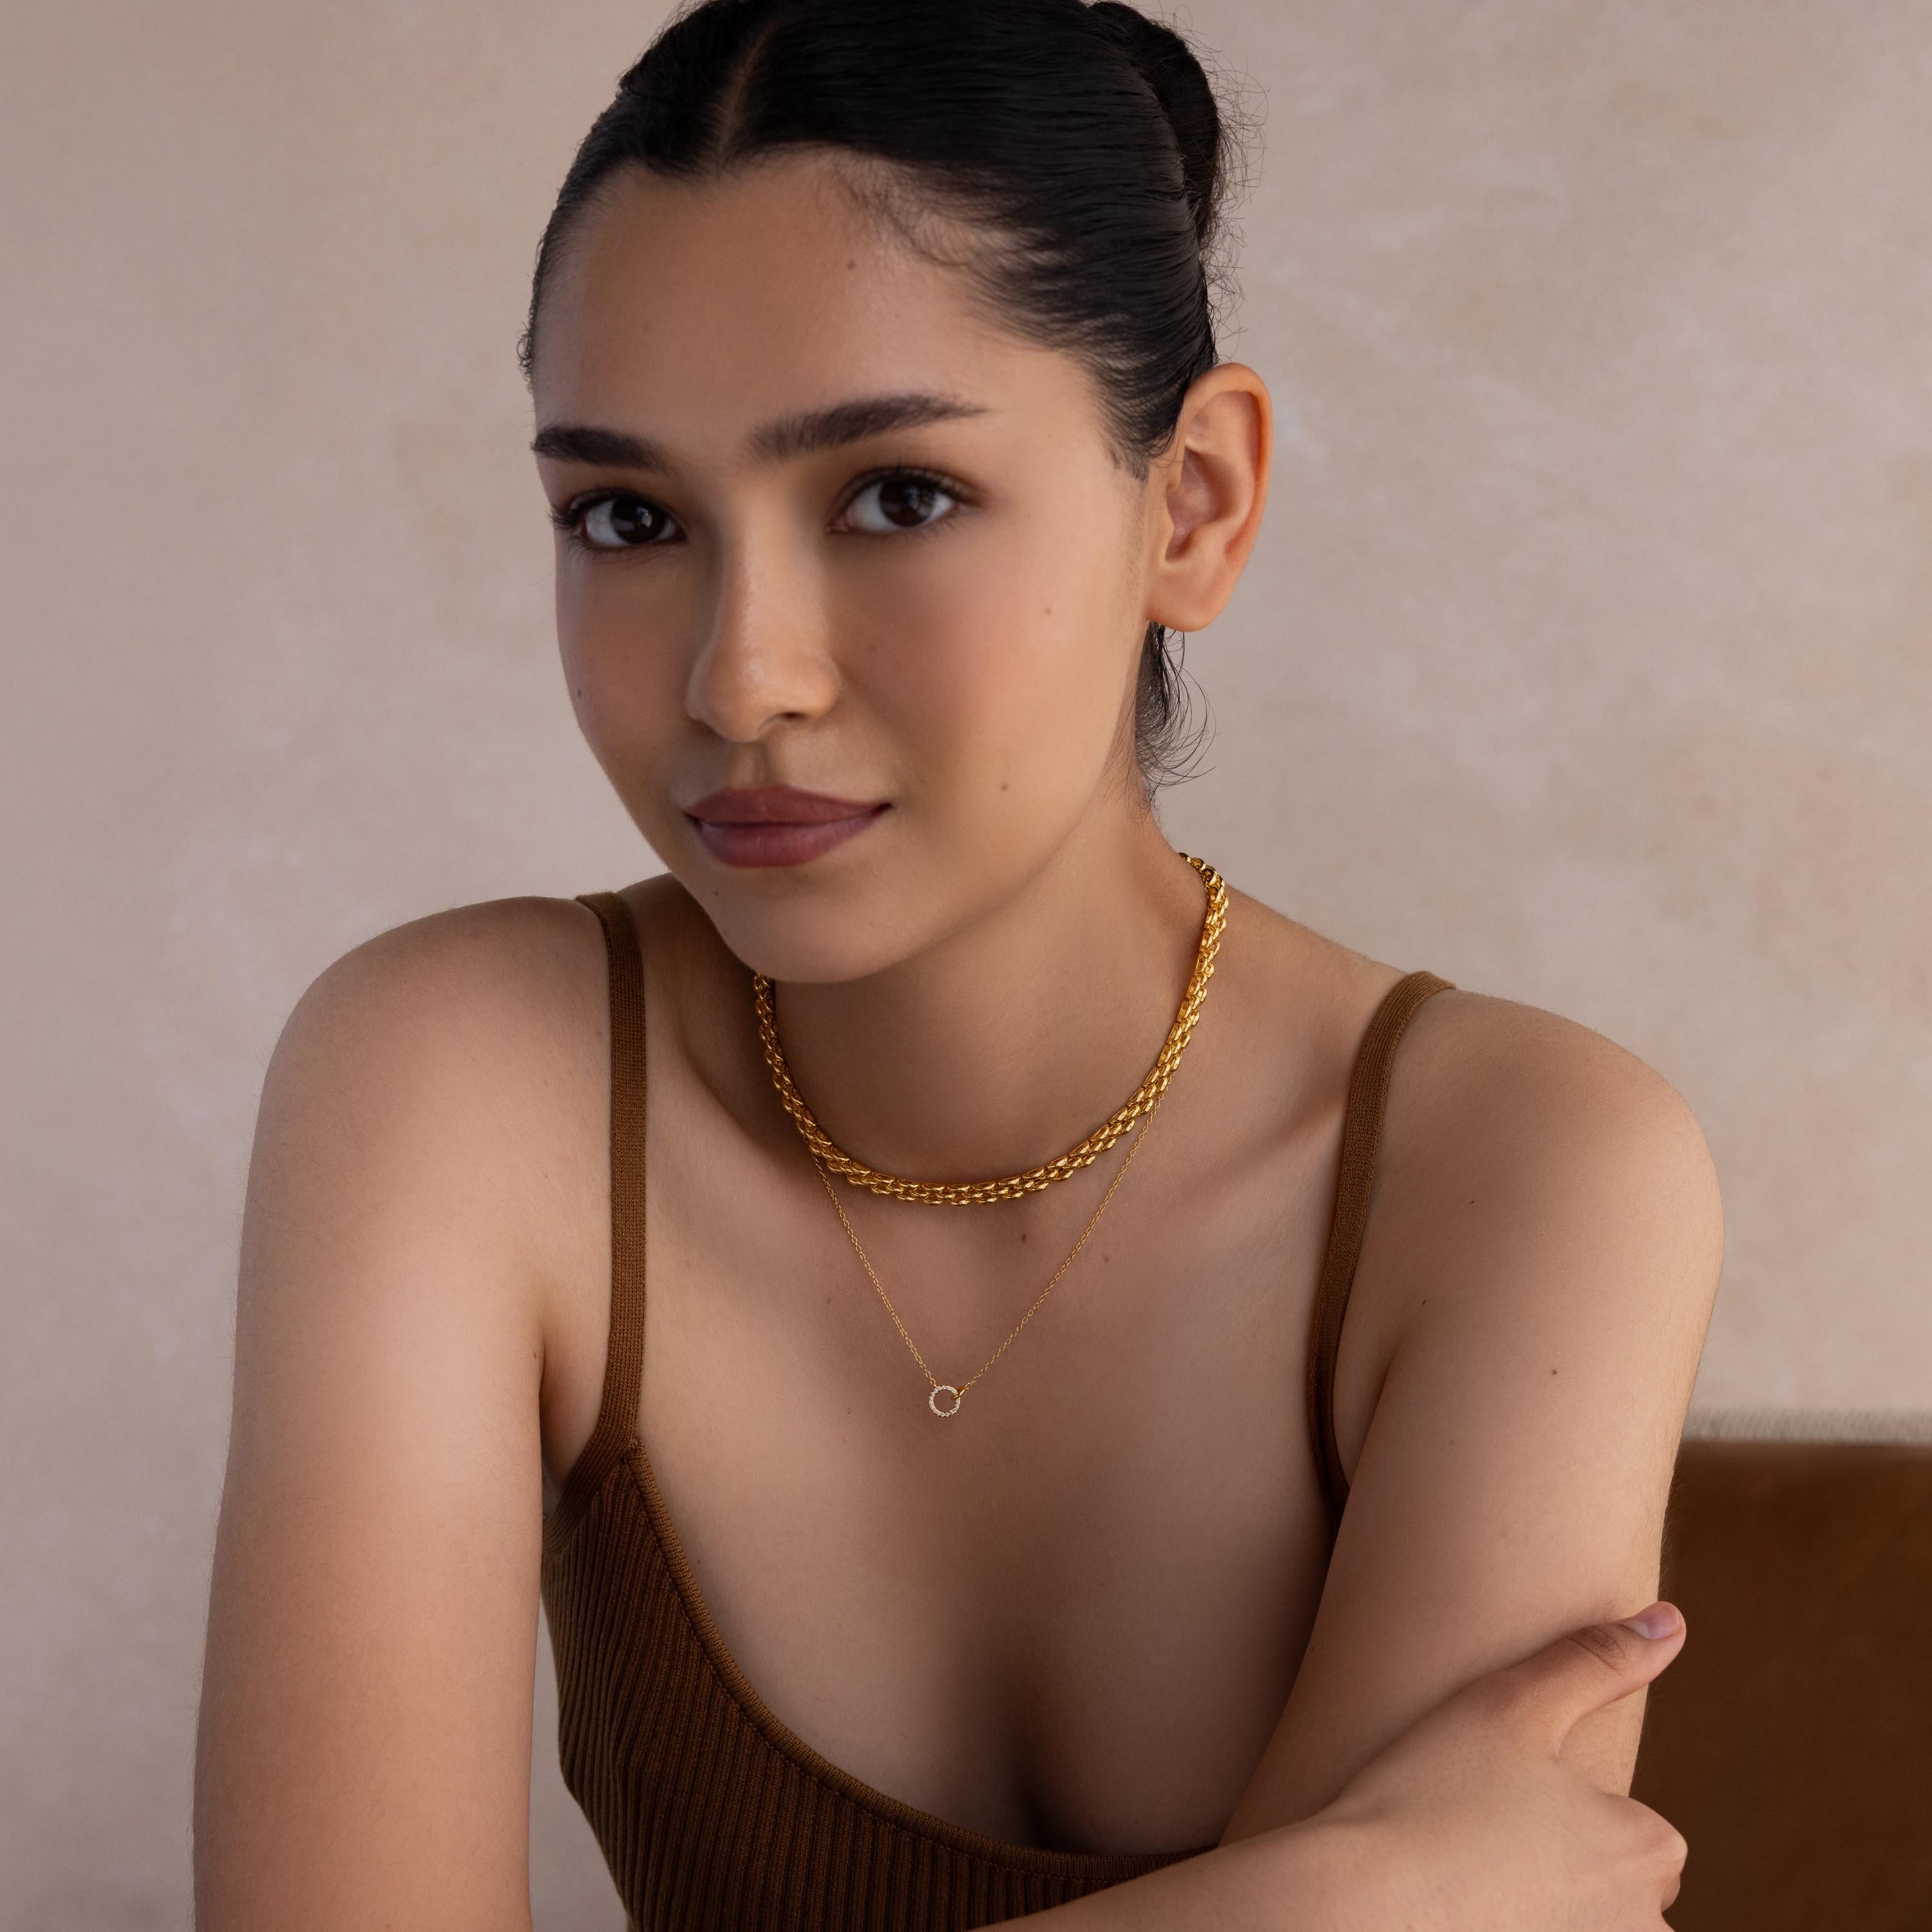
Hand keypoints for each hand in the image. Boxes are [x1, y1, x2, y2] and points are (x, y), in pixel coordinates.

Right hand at [1315, 1602, 1688, 1929]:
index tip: (1501, 1809)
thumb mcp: (1508, 1704)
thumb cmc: (1427, 1795)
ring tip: (1468, 1896)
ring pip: (1587, 1931)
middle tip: (1478, 1853)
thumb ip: (1595, 1660)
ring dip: (1545, 1916)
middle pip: (1622, 1899)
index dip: (1568, 1816)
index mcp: (1646, 1849)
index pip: (1639, 1832)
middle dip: (1566, 1880)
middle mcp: (1644, 1929)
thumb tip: (1670, 1619)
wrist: (1354, 1907)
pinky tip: (1463, 1919)